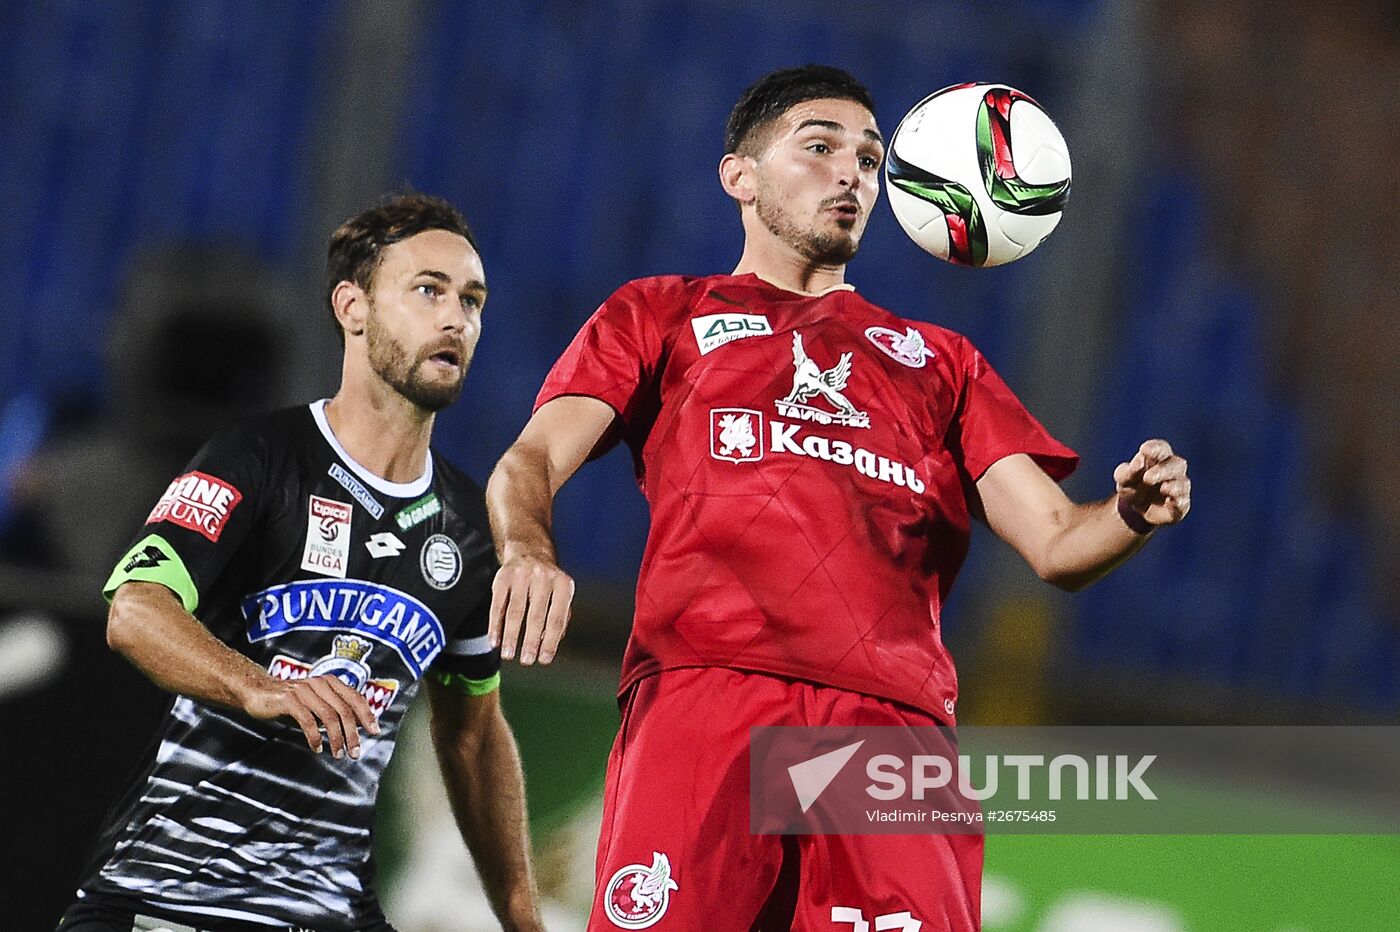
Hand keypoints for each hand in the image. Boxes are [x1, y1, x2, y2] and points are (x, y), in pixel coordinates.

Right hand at [241, 674, 378, 757]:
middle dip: (352, 734)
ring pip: (328, 716)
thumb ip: (335, 712)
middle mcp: (320, 683)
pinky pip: (307, 720)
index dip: (367, 715)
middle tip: (355, 752)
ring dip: (336, 738)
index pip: (355, 698)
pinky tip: (317, 748)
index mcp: (330, 682)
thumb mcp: (316, 705)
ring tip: (338, 754)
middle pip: (344, 710)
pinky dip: (314, 736)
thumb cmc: (290, 701)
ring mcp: (304, 690)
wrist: (258, 692)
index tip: (375, 732)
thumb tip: (359, 726)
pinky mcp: (289, 699)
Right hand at [490, 553, 574, 664]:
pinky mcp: (503, 576)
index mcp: (563, 585)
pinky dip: (495, 625)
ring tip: (509, 654)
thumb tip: (551, 643)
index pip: (557, 618)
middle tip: (527, 660)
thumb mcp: (561, 594)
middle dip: (531, 641)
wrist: (529, 551)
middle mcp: (543, 578)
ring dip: (511, 636)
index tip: (544, 659)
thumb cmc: (547, 581)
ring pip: (515, 611)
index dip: (550, 641)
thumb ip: (560, 618)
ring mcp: (522, 575)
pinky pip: (498, 604)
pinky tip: (495, 640)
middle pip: (536, 615)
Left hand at [1113, 439, 1190, 527]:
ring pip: (1182, 483)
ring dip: (1173, 486)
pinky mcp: (1181, 505)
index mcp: (1158, 458)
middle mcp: (1172, 470)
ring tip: (1163, 489)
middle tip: (1147, 478)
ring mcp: (1179, 487)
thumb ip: (1126, 471)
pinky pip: (1183, 502)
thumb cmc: (1132, 486)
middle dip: (1163, 470)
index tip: (1144, 450)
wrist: (1135, 511)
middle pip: (1176, 464)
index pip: (1161, 448)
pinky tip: (1171, 502)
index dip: (1155, 448)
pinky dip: (1179, 502)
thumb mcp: (1123, 479)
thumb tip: (1137, 464)